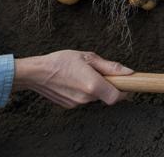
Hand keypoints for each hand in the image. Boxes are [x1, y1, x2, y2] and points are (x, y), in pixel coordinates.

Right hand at [13, 50, 133, 107]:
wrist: (35, 73)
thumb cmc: (60, 61)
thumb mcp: (88, 57)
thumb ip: (110, 66)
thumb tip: (128, 72)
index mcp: (92, 85)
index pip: (116, 97)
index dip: (124, 92)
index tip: (126, 85)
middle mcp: (85, 98)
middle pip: (105, 96)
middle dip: (107, 85)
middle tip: (99, 72)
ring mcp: (76, 104)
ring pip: (94, 97)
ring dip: (94, 87)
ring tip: (82, 74)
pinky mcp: (69, 106)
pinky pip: (83, 99)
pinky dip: (83, 91)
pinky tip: (73, 81)